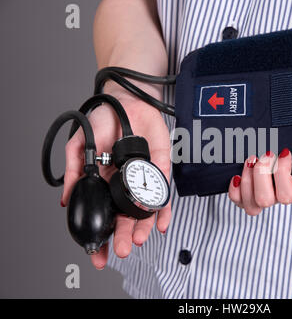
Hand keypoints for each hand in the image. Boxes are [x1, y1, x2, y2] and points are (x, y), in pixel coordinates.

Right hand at [62, 92, 170, 269]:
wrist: (127, 101)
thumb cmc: (104, 122)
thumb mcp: (81, 145)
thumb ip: (74, 170)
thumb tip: (65, 199)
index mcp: (104, 182)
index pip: (103, 214)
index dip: (100, 233)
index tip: (97, 251)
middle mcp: (124, 184)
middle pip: (125, 217)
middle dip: (122, 236)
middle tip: (120, 250)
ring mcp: (144, 178)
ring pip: (145, 209)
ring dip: (142, 226)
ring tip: (137, 239)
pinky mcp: (161, 169)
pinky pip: (164, 192)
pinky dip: (164, 208)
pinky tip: (162, 223)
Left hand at [228, 133, 291, 214]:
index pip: (287, 195)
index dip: (281, 175)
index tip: (285, 152)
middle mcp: (279, 192)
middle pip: (264, 200)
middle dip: (260, 175)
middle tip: (265, 154)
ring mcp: (263, 190)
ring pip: (250, 204)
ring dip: (247, 181)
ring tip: (251, 159)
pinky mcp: (249, 185)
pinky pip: (237, 199)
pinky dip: (235, 189)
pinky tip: (238, 173)